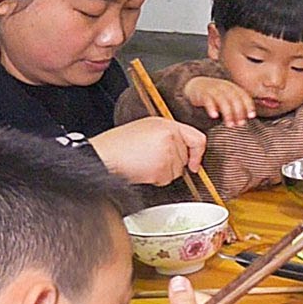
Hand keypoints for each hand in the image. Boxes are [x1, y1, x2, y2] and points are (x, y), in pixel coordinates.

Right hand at [90, 117, 206, 185]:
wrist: (104, 155)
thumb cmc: (119, 145)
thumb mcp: (146, 130)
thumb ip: (168, 136)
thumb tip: (185, 150)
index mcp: (167, 124)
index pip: (197, 138)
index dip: (198, 153)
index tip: (194, 164)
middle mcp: (170, 135)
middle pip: (185, 158)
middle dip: (172, 164)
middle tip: (151, 159)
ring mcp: (168, 151)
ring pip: (177, 171)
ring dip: (163, 172)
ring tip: (144, 163)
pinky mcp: (162, 166)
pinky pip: (167, 179)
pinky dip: (156, 179)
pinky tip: (143, 169)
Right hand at [184, 76, 254, 126]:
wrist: (197, 86)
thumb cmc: (216, 96)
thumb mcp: (228, 97)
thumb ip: (237, 105)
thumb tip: (246, 119)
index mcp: (233, 88)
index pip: (243, 96)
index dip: (248, 106)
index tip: (251, 116)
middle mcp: (224, 87)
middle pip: (234, 99)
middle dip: (239, 112)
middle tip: (240, 124)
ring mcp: (213, 89)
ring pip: (222, 101)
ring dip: (228, 114)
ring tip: (229, 125)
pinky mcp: (203, 93)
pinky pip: (208, 100)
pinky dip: (212, 108)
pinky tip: (214, 116)